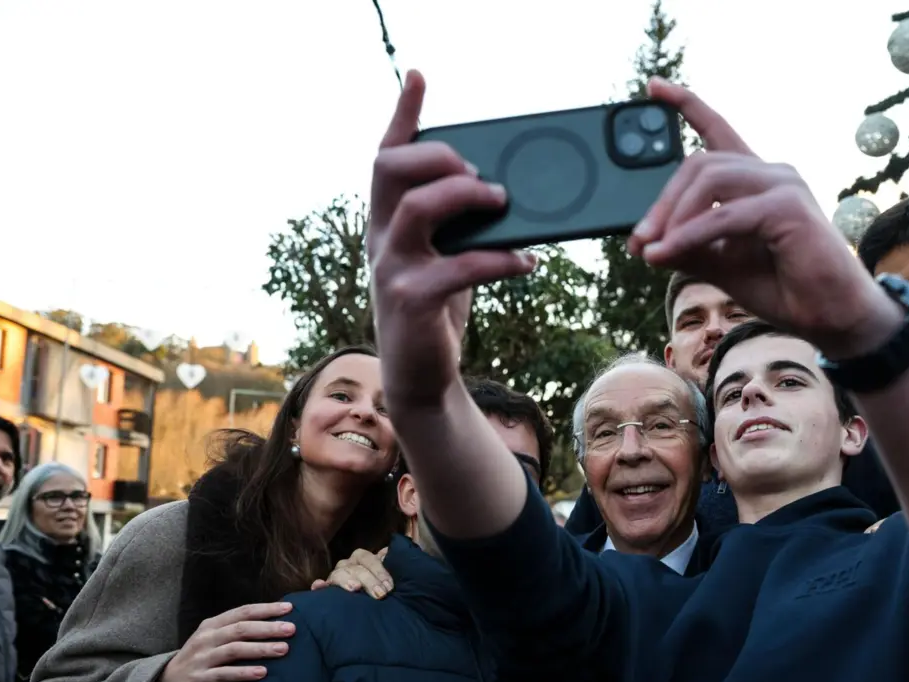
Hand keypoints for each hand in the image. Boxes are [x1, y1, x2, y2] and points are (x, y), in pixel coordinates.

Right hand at [143, 602, 294, 681]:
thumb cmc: (199, 660)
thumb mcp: (213, 639)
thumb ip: (236, 630)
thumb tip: (274, 623)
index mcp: (212, 625)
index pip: (243, 612)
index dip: (267, 609)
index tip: (290, 608)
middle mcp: (206, 638)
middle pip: (241, 628)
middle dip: (268, 627)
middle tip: (292, 629)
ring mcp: (201, 658)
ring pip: (234, 649)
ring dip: (260, 648)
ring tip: (283, 649)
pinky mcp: (198, 679)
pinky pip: (223, 674)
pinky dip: (244, 672)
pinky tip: (262, 673)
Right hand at [309, 547, 392, 597]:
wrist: (374, 603)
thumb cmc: (382, 589)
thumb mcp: (389, 579)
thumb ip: (393, 566)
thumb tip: (392, 553)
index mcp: (363, 560)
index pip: (369, 559)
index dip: (380, 571)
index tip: (390, 587)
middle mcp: (348, 565)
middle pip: (355, 567)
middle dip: (369, 580)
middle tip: (380, 594)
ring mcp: (337, 576)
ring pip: (338, 574)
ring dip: (346, 580)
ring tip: (355, 588)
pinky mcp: (327, 590)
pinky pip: (319, 586)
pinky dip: (319, 585)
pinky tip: (319, 587)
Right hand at [368, 70, 536, 410]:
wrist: (421, 376)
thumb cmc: (437, 308)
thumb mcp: (444, 254)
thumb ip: (458, 222)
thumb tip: (504, 187)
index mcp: (387, 220)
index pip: (386, 156)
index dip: (402, 115)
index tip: (419, 78)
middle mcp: (380, 238)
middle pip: (391, 170)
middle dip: (438, 155)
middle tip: (480, 170)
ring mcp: (391, 269)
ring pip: (417, 210)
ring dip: (465, 197)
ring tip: (504, 201)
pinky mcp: (412, 302)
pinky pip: (458, 266)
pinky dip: (499, 259)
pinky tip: (528, 262)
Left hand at [629, 79, 900, 357]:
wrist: (832, 318)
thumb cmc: (784, 288)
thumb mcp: (722, 265)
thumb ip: (688, 247)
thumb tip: (645, 244)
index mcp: (755, 180)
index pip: (718, 129)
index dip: (686, 104)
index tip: (653, 86)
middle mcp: (771, 173)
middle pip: (699, 163)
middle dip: (662, 202)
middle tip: (639, 241)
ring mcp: (783, 184)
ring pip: (709, 181)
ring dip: (673, 217)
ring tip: (652, 251)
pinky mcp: (788, 207)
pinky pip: (723, 215)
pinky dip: (691, 235)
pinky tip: (669, 254)